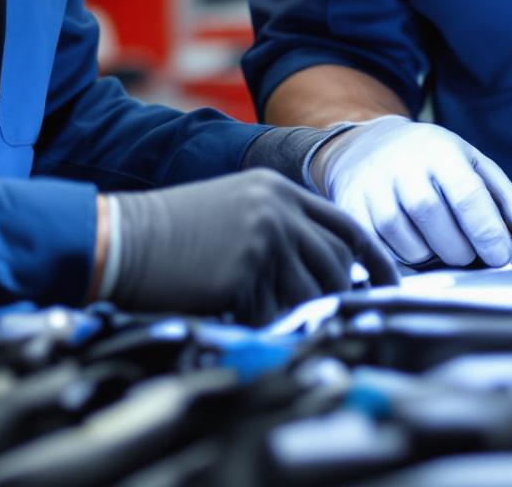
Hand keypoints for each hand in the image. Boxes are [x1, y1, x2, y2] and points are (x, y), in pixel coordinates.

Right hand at [100, 169, 398, 321]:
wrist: (123, 240)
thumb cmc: (174, 234)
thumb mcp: (236, 211)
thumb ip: (283, 229)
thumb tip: (329, 271)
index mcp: (278, 190)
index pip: (345, 225)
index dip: (374, 258)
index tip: (388, 284)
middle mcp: (278, 210)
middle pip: (336, 263)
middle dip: (335, 294)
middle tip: (323, 314)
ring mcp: (263, 240)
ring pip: (308, 293)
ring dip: (291, 310)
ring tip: (261, 307)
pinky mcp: (245, 273)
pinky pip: (272, 313)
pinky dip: (261, 322)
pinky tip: (236, 313)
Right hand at [314, 117, 511, 267]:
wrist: (365, 145)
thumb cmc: (428, 157)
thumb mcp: (471, 163)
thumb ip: (504, 198)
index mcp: (440, 152)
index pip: (467, 197)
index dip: (488, 233)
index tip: (502, 256)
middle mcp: (403, 168)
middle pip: (437, 224)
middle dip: (461, 250)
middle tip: (470, 252)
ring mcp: (374, 190)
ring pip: (409, 244)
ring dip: (432, 256)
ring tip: (439, 243)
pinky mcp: (353, 211)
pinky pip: (384, 251)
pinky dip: (404, 258)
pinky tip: (414, 244)